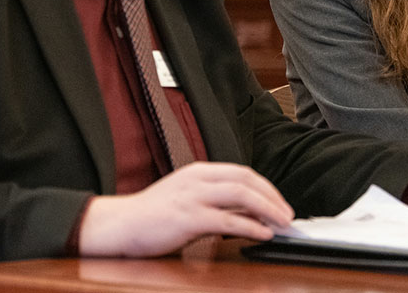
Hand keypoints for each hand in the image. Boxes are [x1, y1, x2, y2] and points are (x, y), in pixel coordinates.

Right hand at [78, 162, 293, 257]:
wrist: (119, 224)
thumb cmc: (150, 216)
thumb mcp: (186, 200)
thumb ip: (214, 203)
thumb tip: (247, 214)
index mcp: (197, 172)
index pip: (242, 172)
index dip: (266, 187)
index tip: (279, 202)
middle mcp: (197, 179)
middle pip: (247, 181)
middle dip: (272, 197)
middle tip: (288, 214)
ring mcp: (193, 197)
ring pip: (242, 196)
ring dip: (268, 209)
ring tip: (282, 223)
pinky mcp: (188, 218)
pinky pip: (228, 221)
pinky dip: (251, 227)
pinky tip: (263, 234)